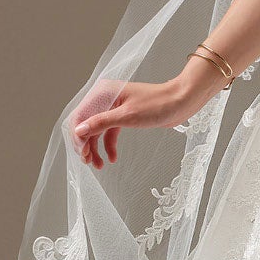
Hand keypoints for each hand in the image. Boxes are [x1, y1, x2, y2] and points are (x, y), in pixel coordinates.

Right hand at [70, 76, 198, 169]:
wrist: (181, 102)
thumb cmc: (158, 104)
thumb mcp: (127, 116)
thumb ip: (101, 123)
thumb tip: (78, 131)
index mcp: (102, 93)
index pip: (80, 117)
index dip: (78, 137)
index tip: (83, 154)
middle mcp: (105, 98)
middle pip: (87, 125)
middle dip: (86, 145)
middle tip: (89, 162)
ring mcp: (114, 107)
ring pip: (97, 131)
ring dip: (96, 148)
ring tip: (99, 165)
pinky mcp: (124, 115)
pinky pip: (110, 132)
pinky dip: (109, 145)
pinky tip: (112, 158)